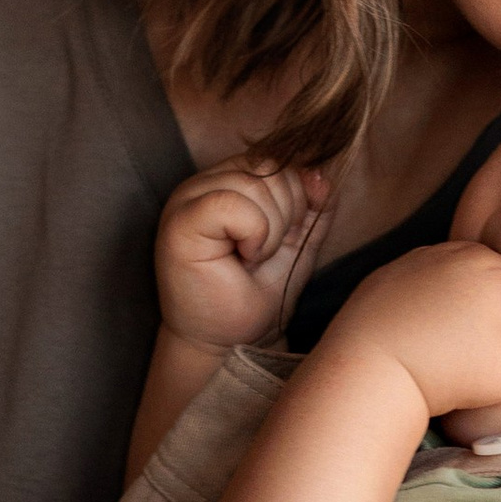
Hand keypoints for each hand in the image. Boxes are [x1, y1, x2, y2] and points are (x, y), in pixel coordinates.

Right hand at [154, 156, 330, 349]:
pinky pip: (232, 203)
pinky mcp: (179, 221)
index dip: (295, 199)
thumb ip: (312, 204)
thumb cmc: (256, 294)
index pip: (277, 160)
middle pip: (269, 167)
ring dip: (270, 231)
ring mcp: (187, 199)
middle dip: (285, 216)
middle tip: (263, 255)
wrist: (232, 341)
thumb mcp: (298, 241)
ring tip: (252, 259)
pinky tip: (243, 258)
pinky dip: (253, 235)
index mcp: (228, 180)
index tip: (278, 242)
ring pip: (255, 184)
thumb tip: (321, 173)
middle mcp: (204, 182)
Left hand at [320, 239, 500, 422]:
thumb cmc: (443, 373)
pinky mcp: (397, 268)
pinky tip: (418, 332)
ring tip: (438, 345)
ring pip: (467, 291)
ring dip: (462, 316)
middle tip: (461, 355)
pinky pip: (432, 289)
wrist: (369, 369)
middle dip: (492, 326)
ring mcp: (428, 254)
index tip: (488, 364)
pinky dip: (430, 309)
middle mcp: (467, 250)